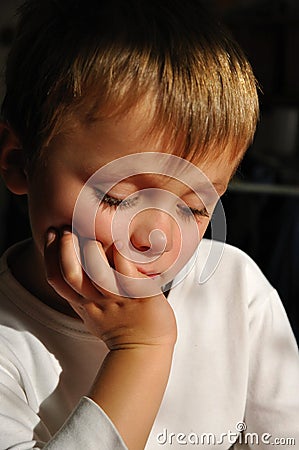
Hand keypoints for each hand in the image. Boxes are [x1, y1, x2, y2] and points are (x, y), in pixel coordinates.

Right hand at [44, 228, 176, 448]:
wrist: (146, 350)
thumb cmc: (122, 328)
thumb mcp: (93, 312)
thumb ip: (83, 292)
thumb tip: (77, 265)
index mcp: (83, 303)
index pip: (56, 278)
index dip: (49, 254)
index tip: (51, 234)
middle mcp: (97, 299)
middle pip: (70, 274)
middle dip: (63, 248)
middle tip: (68, 230)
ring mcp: (118, 297)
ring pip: (97, 272)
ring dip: (93, 251)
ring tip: (96, 239)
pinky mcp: (139, 295)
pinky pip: (127, 272)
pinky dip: (121, 256)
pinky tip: (120, 243)